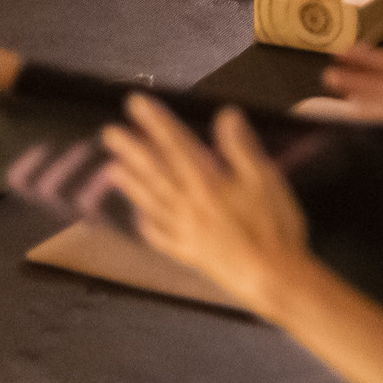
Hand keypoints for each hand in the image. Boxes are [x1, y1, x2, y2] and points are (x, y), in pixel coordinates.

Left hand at [102, 98, 311, 313]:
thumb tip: (225, 116)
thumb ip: (241, 147)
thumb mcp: (265, 179)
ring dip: (131, 184)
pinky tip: (139, 219)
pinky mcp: (191, 254)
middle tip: (109, 133)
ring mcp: (186, 232)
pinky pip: (162, 238)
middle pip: (155, 173)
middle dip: (132, 150)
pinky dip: (147, 226)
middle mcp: (189, 206)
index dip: (155, 122)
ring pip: (152, 203)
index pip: (176, 145)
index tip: (136, 103)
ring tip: (111, 169)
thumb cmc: (274, 227)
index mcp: (207, 184)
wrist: (272, 278)